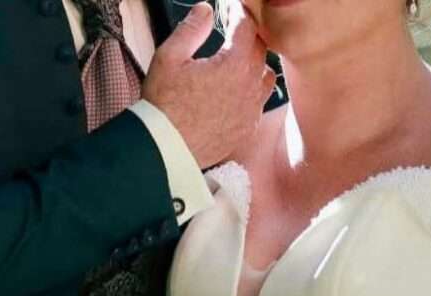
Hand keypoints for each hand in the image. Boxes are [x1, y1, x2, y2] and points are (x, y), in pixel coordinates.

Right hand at [143, 2, 276, 168]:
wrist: (167, 147)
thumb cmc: (164, 103)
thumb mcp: (169, 57)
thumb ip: (191, 29)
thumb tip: (205, 10)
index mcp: (233, 65)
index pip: (247, 28)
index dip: (240, 14)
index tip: (234, 9)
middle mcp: (249, 88)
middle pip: (260, 51)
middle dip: (249, 37)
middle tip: (236, 32)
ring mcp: (250, 111)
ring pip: (266, 78)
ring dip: (256, 65)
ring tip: (241, 62)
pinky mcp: (247, 129)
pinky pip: (259, 104)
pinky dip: (253, 93)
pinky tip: (239, 91)